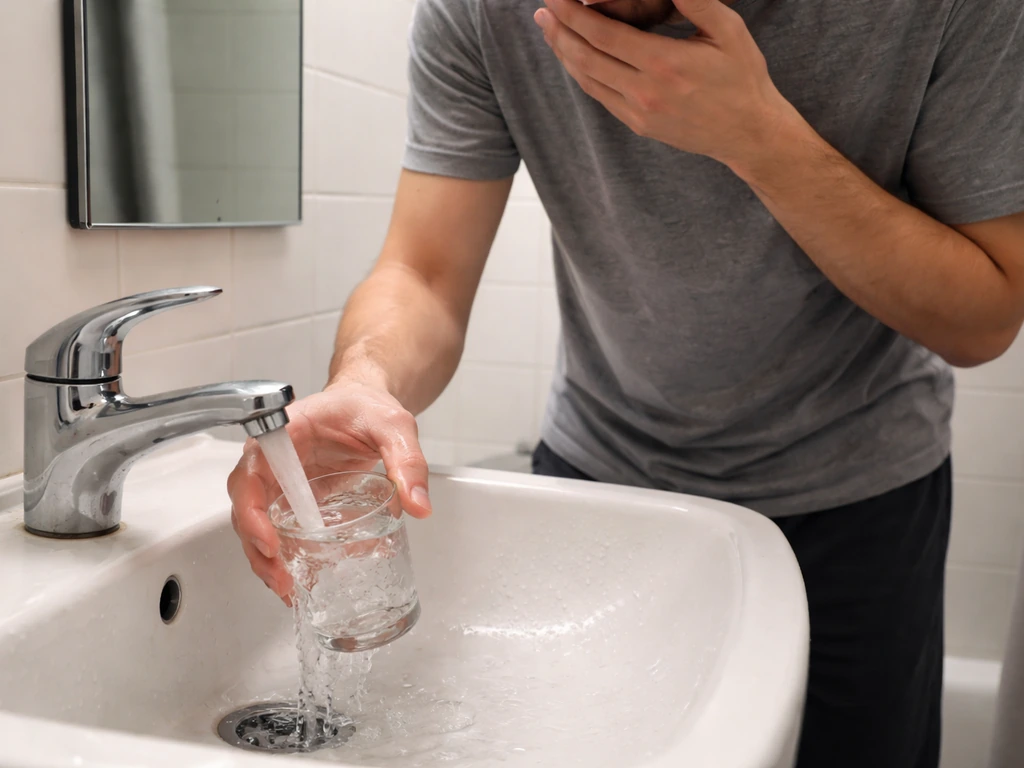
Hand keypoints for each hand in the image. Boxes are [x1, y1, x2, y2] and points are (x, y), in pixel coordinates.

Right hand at [226, 378, 431, 603]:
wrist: (367, 407)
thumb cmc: (367, 406)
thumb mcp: (392, 425)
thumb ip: (406, 460)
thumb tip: (418, 505)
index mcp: (282, 434)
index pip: (251, 472)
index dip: (251, 509)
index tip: (269, 540)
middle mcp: (273, 460)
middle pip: (246, 506)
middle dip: (257, 547)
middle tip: (282, 579)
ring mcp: (282, 482)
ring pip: (258, 523)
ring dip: (267, 559)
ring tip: (289, 589)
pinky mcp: (296, 500)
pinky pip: (281, 528)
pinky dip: (285, 555)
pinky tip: (299, 579)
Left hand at [534, 0, 796, 168]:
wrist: (748, 133)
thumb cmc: (742, 77)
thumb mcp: (728, 31)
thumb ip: (695, 1)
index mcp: (664, 63)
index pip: (603, 33)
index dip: (573, 13)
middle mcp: (644, 90)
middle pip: (586, 56)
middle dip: (559, 30)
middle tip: (542, 8)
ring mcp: (638, 111)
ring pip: (587, 79)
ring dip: (564, 52)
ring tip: (550, 29)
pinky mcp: (638, 124)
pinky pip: (600, 95)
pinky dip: (581, 73)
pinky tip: (574, 57)